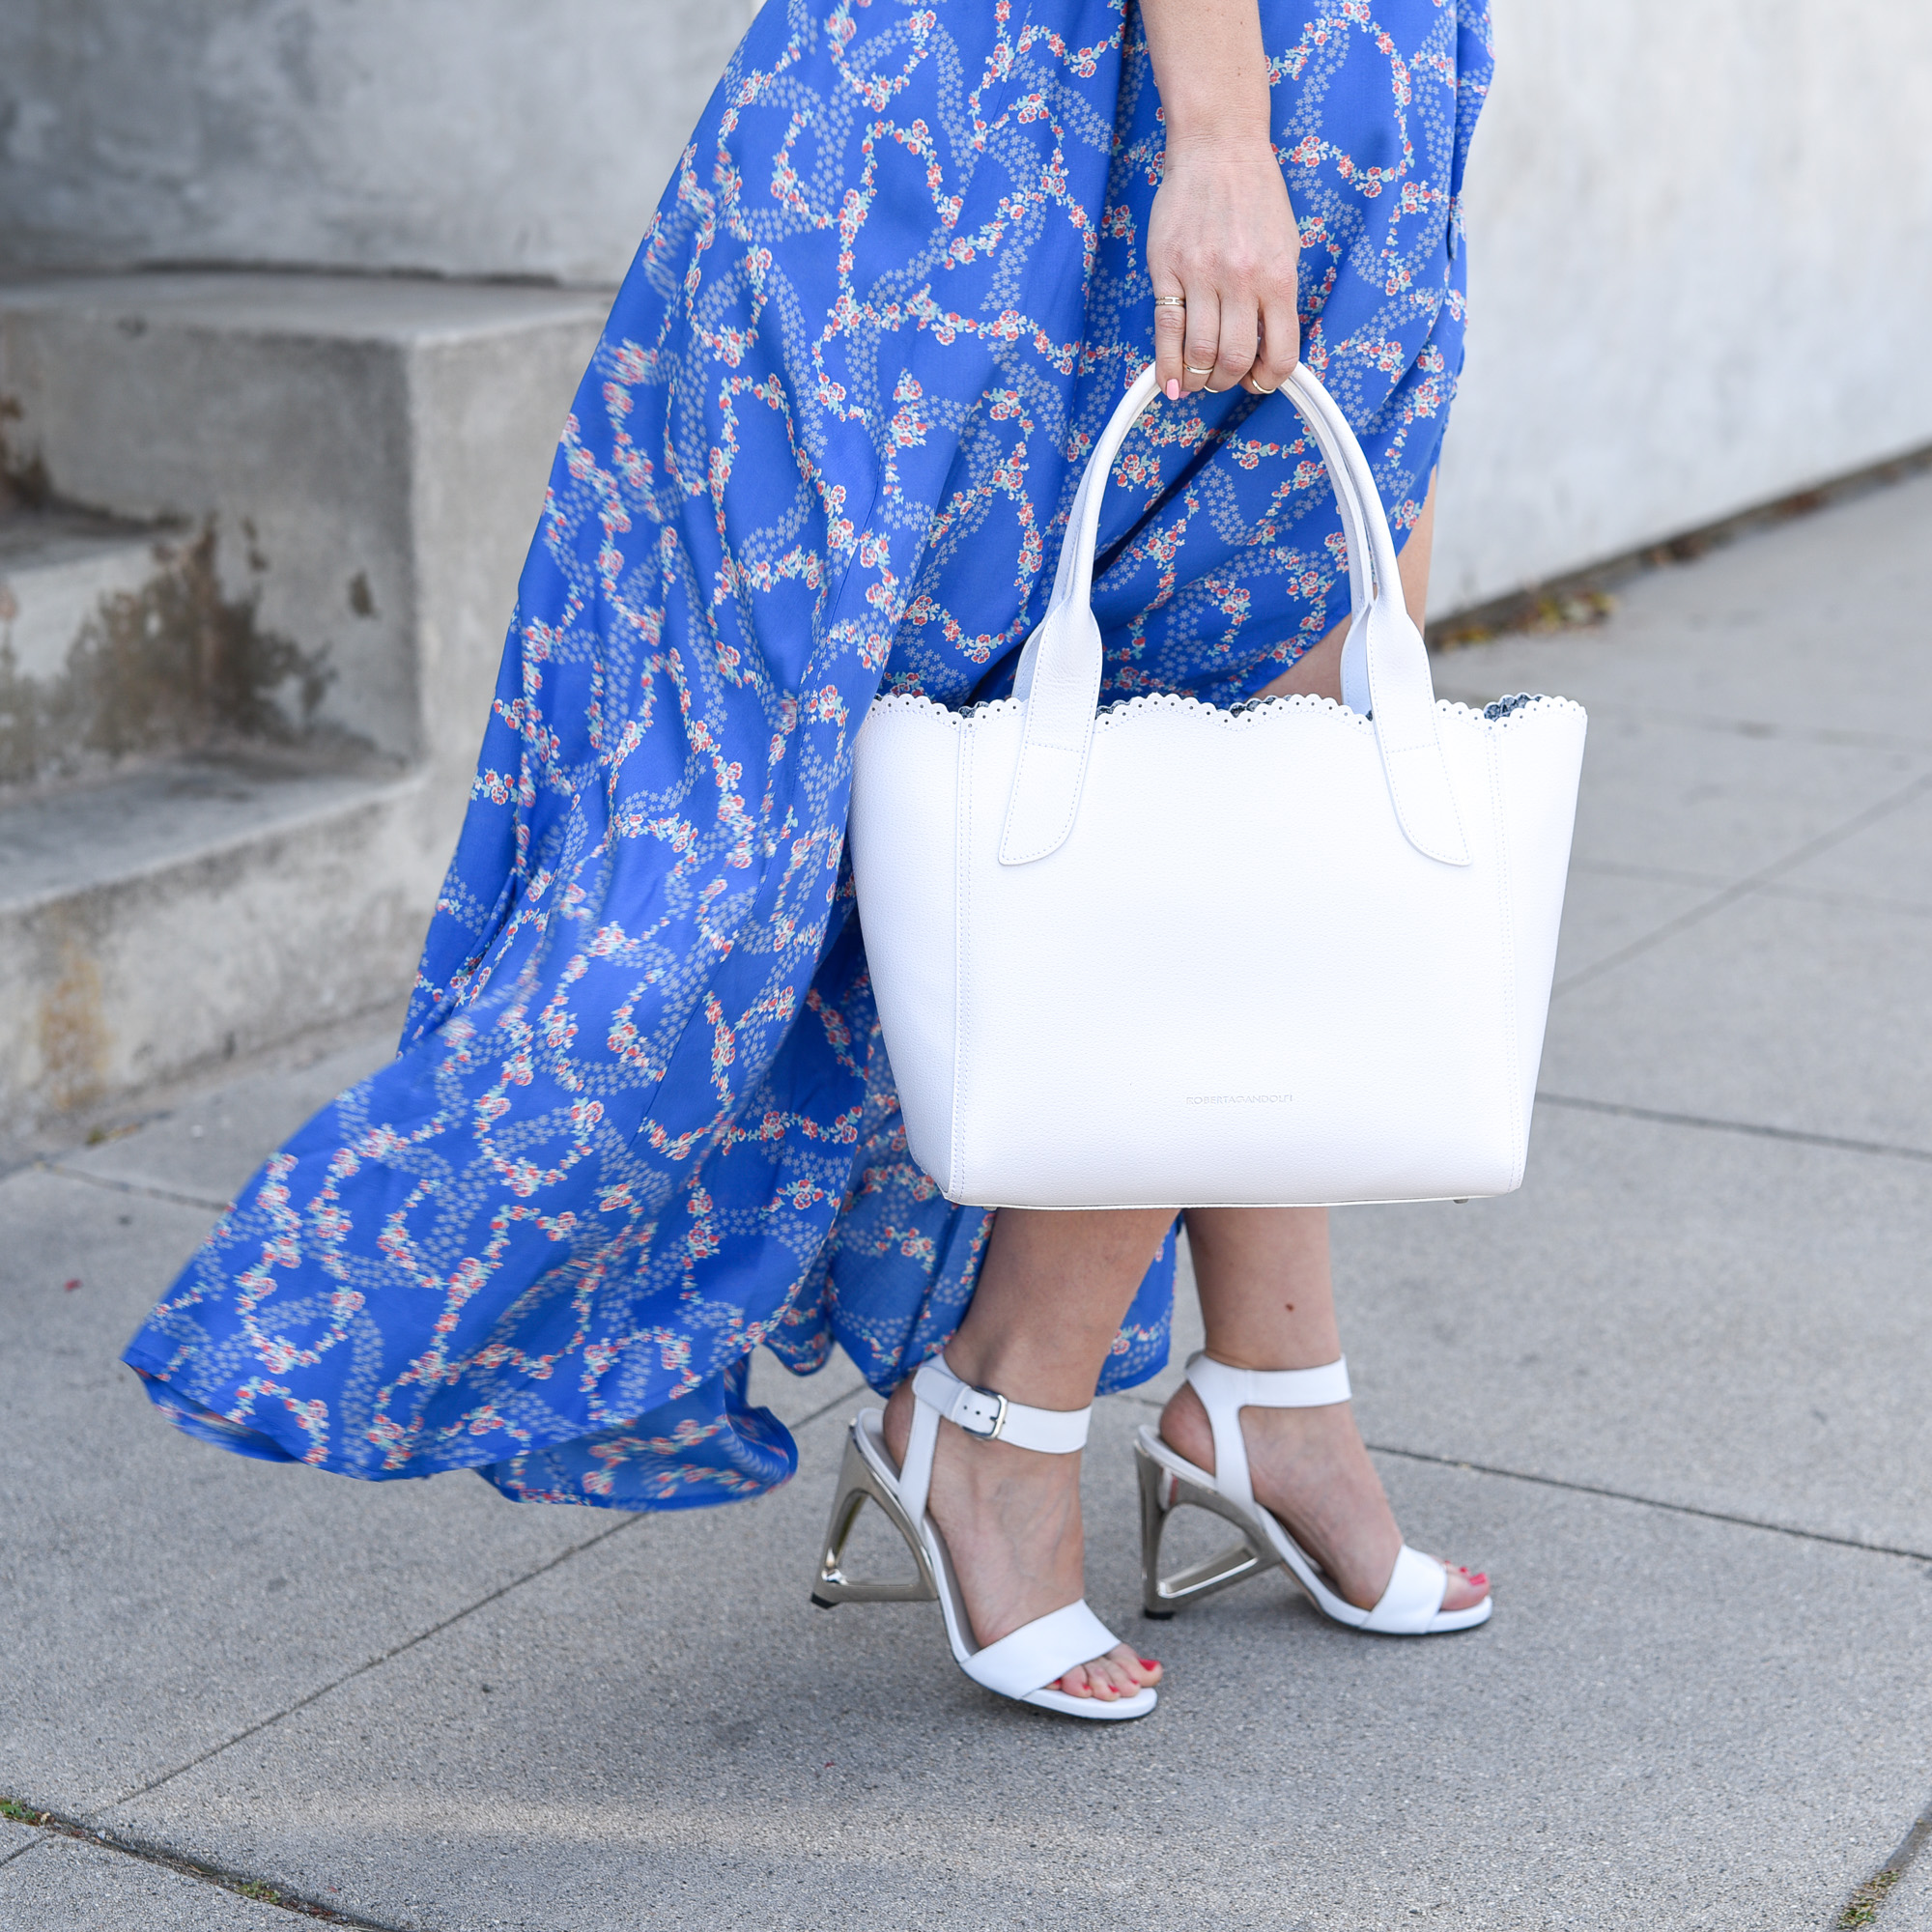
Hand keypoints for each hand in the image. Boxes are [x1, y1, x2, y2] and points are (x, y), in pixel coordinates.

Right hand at [1147, 140, 1300, 400]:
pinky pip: (1165, 331)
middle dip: (1229, 382)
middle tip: (1224, 378)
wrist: (1218, 148)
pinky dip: (1166, 367)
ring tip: (1198, 377)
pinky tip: (1169, 380)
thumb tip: (1266, 346)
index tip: (1259, 381)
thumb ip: (1278, 298)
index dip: (1269, 380)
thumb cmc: (1254, 195)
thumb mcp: (1285, 246)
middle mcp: (1241, 279)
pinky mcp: (1166, 269)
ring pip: (1199, 353)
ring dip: (1198, 378)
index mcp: (1278, 276)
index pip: (1280, 353)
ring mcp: (1201, 275)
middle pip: (1234, 359)